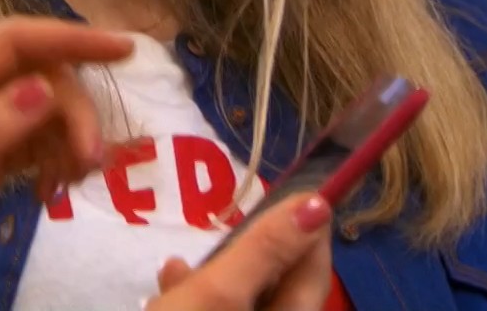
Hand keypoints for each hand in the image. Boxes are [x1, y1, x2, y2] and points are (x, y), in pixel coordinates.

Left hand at [0, 18, 133, 310]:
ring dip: (66, 139)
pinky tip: (50, 194)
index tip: (123, 49)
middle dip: (72, 110)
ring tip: (72, 182)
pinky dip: (50, 162)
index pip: (11, 43)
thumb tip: (43, 89)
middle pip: (35, 77)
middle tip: (89, 164)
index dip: (67, 38)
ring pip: (38, 111)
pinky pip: (30, 146)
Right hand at [145, 194, 335, 310]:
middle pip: (278, 292)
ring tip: (181, 264)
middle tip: (227, 224)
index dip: (305, 227)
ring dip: (219, 279)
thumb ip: (263, 251)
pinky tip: (168, 288)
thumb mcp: (215, 296)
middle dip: (252, 255)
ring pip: (244, 307)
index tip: (293, 187)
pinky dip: (201, 303)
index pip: (313, 274)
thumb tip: (318, 205)